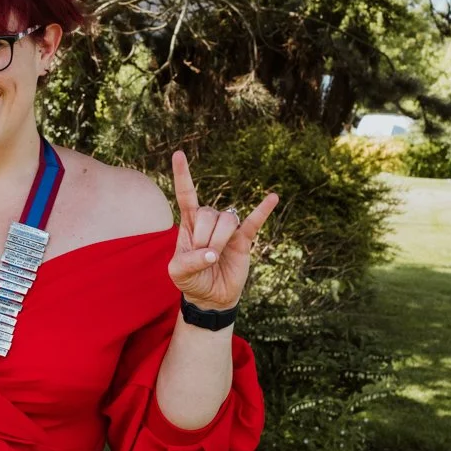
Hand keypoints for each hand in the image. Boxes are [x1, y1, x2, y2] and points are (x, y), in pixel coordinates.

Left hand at [167, 150, 277, 310]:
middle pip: (208, 213)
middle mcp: (209, 220)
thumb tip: (212, 254)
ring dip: (218, 241)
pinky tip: (273, 197)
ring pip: (226, 220)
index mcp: (189, 223)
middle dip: (203, 238)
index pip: (186, 194)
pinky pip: (254, 221)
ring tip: (215, 257)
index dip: (182, 175)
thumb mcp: (178, 273)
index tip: (178, 154)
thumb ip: (189, 262)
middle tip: (202, 256)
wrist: (211, 297)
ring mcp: (228, 229)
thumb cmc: (191, 280)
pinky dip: (263, 210)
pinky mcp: (245, 239)